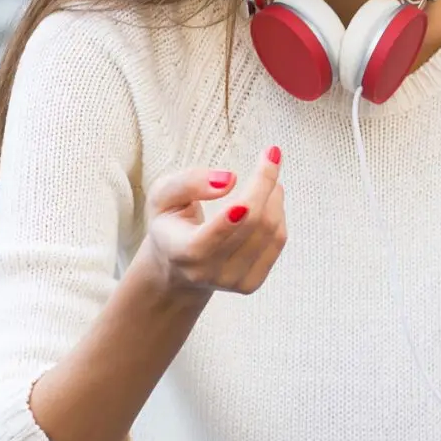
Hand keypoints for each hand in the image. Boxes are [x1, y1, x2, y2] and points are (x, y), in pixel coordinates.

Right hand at [141, 152, 287, 300]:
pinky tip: (269, 201)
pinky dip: (278, 214)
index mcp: (183, 252)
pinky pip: (278, 242)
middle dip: (265, 183)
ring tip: (267, 178)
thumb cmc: (170, 223)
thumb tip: (230, 180)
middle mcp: (208, 272)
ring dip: (274, 196)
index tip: (263, 170)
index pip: (216, 233)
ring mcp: (233, 282)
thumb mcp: (163, 196)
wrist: (176, 267)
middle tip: (271, 156)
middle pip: (253, 224)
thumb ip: (188, 183)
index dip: (243, 206)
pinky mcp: (251, 284)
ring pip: (271, 231)